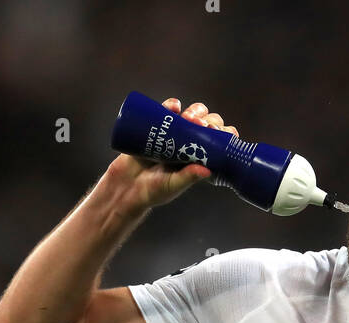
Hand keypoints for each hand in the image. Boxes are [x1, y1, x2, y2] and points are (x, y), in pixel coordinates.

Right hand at [107, 98, 239, 209]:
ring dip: (195, 111)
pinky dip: (172, 105)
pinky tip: (175, 106)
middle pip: (207, 125)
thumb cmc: (152, 191)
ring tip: (188, 117)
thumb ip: (188, 178)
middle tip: (202, 125)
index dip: (223, 134)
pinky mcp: (157, 126)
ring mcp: (174, 134)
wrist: (124, 186)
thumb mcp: (172, 185)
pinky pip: (168, 110)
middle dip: (209, 120)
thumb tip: (207, 170)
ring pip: (191, 115)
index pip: (219, 143)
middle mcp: (190, 145)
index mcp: (199, 159)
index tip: (218, 133)